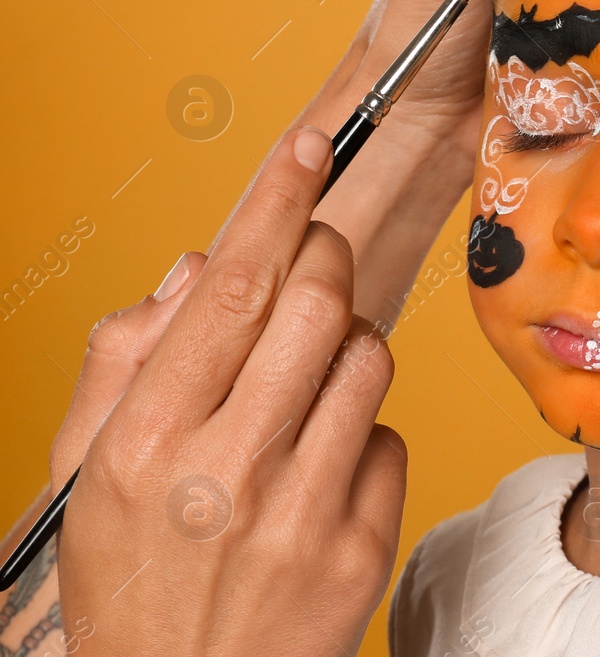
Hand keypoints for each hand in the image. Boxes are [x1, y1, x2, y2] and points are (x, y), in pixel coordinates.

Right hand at [56, 129, 401, 656]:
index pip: (230, 285)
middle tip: (312, 263)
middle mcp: (221, 472)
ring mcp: (299, 514)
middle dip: (326, 258)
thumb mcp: (82, 474)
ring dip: (348, 345)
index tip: (311, 145)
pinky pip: (391, 436)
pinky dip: (361, 434)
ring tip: (303, 387)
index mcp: (143, 441)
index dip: (278, 201)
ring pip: (370, 355)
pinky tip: (319, 472)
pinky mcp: (359, 549)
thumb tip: (196, 267)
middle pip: (320, 299)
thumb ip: (123, 359)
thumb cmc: (130, 582)